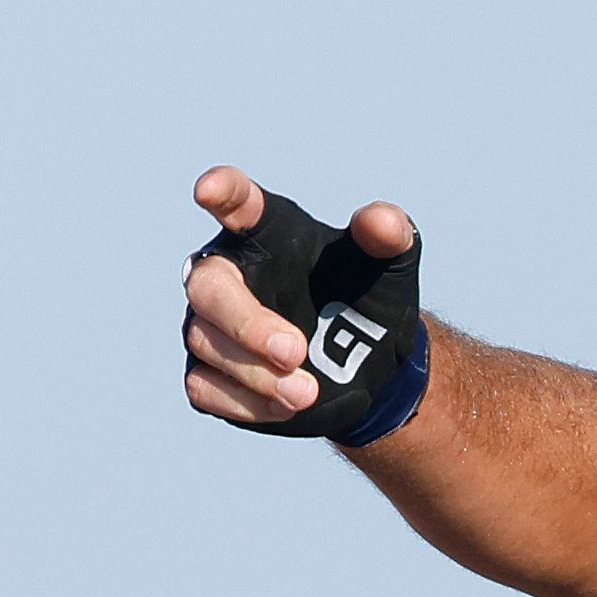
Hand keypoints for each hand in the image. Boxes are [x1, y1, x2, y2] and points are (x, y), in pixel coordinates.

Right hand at [184, 169, 423, 436]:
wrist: (372, 367)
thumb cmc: (368, 298)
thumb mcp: (392, 266)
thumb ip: (389, 236)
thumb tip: (383, 222)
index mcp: (266, 232)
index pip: (237, 201)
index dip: (223, 192)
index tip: (208, 191)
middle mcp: (227, 274)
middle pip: (208, 287)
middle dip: (247, 323)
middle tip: (297, 352)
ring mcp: (211, 325)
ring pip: (206, 343)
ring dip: (257, 373)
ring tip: (308, 392)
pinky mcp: (209, 374)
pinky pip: (205, 387)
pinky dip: (245, 402)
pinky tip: (285, 406)